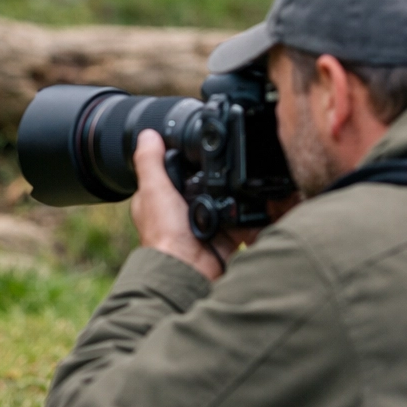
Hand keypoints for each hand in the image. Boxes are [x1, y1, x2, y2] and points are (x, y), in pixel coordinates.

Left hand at [130, 132, 250, 280]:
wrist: (190, 272)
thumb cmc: (166, 236)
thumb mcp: (154, 190)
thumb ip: (150, 162)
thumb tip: (147, 134)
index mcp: (160, 200)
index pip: (173, 171)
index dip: (184, 160)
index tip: (199, 145)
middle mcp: (181, 212)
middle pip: (204, 184)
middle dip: (217, 175)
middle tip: (231, 160)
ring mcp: (204, 224)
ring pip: (225, 199)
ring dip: (235, 193)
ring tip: (247, 178)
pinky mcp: (225, 236)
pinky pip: (242, 218)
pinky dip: (250, 212)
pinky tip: (259, 201)